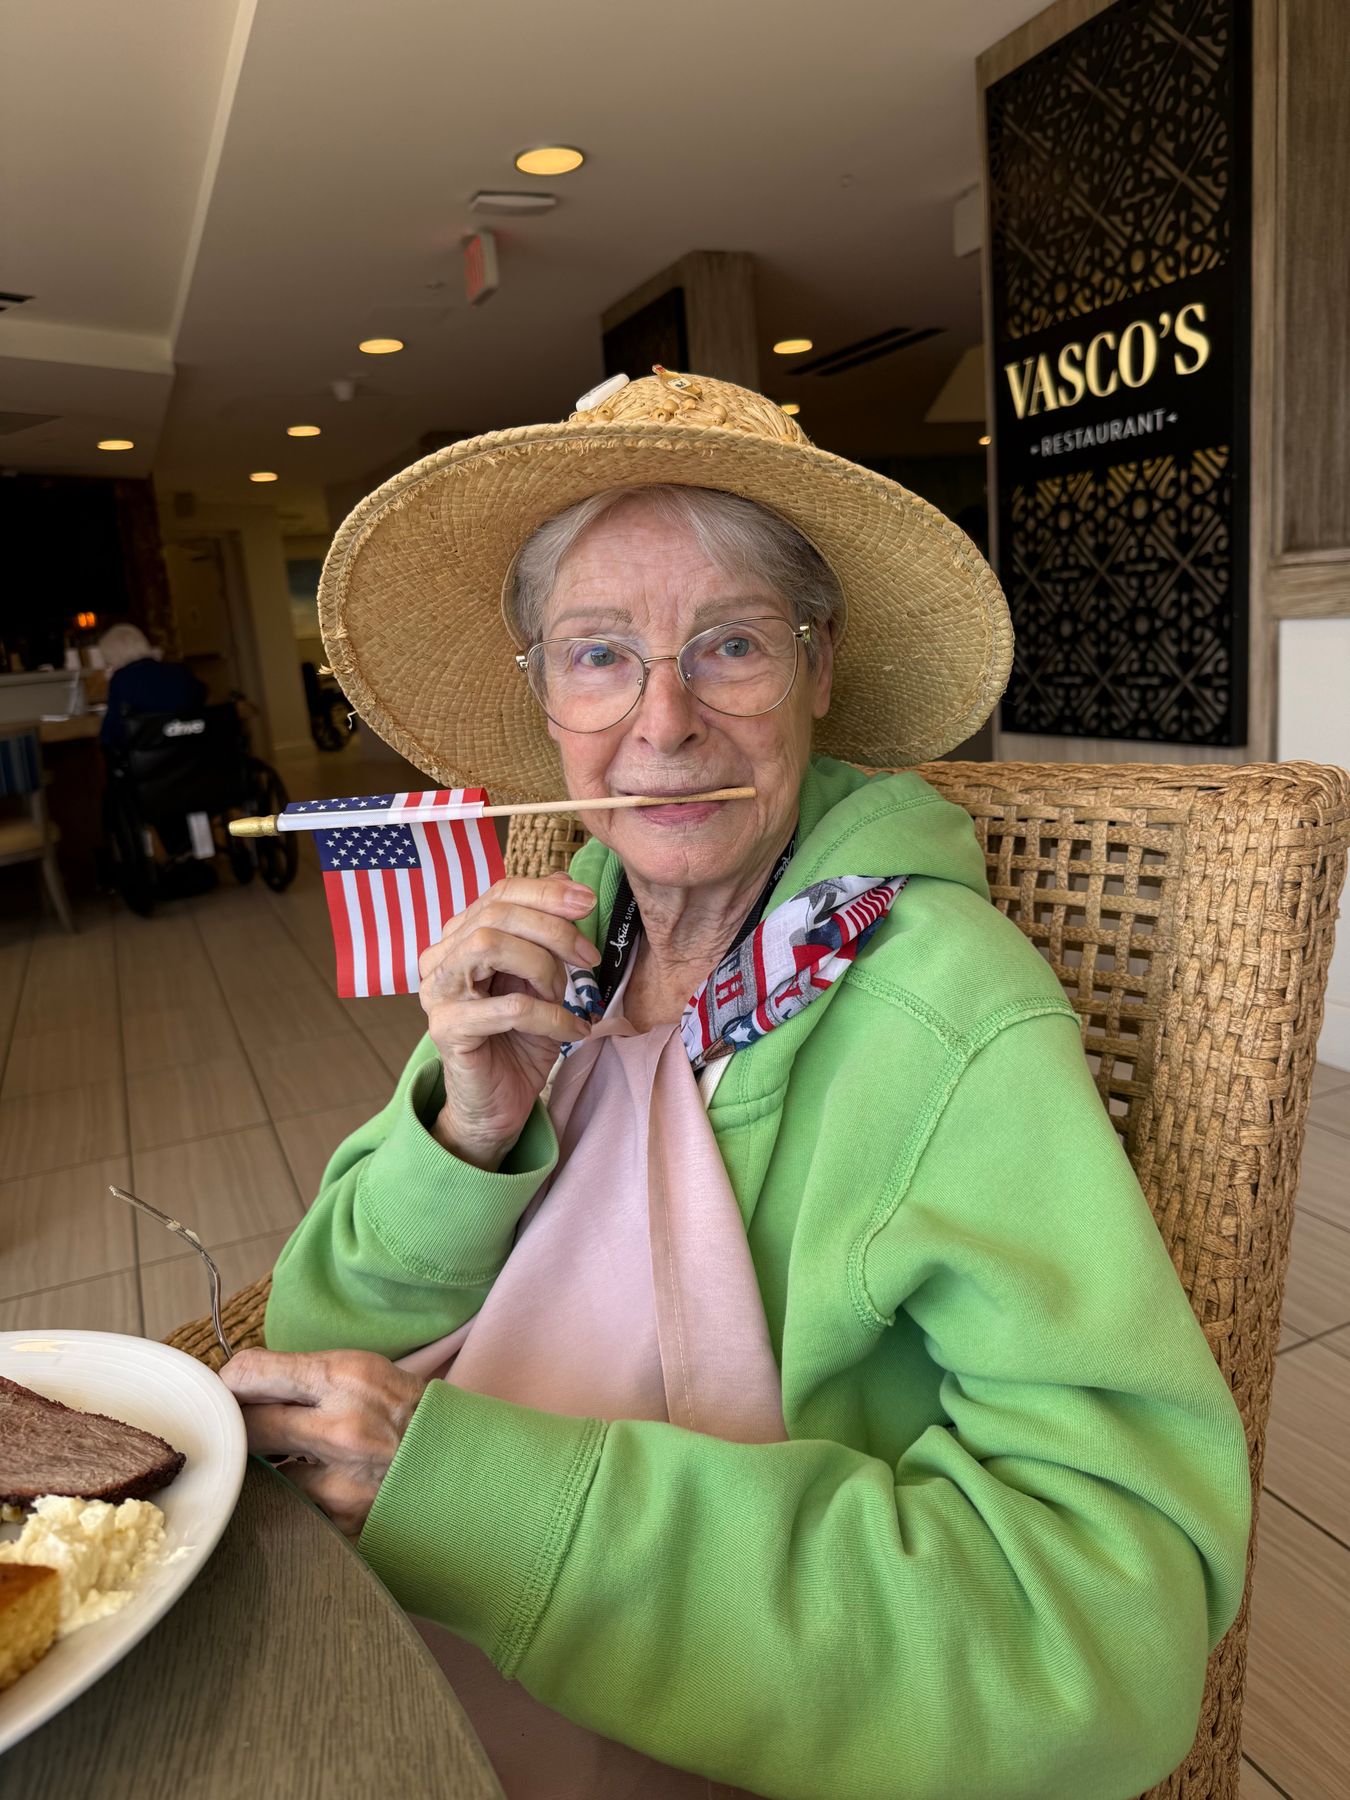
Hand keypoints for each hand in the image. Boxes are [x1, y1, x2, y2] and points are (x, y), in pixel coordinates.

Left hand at [219, 1349, 426, 1539]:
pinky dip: (293, 1492)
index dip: (232, 1383)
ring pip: (263, 1470)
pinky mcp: (340, 1516)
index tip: (233, 1391)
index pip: (251, 1373)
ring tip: (289, 1454)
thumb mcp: (364, 1371)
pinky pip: (292, 1500)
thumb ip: (306, 1376)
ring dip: (265, 1463)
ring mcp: (339, 1478)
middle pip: (249, 1425)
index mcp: (345, 1376)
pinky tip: (313, 1483)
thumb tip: (244, 1384)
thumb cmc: (405, 1409)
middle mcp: (339, 1426)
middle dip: (242, 1426)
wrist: (457, 1458)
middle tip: (247, 1426)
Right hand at [418, 873, 599, 1168]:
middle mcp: (441, 959)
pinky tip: (573, 1030)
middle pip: (495, 916)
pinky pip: (508, 1008)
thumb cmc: (522, 1039)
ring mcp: (437, 993)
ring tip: (567, 995)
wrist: (501, 1103)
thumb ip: (546, 934)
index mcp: (461, 938)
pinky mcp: (446, 1029)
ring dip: (543, 967)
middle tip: (589, 956)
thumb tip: (568, 882)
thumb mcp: (542, 979)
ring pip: (489, 947)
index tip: (588, 901)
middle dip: (552, 930)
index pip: (499, 893)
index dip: (545, 892)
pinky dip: (551, 1016)